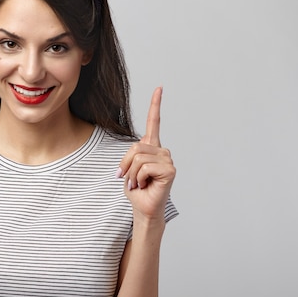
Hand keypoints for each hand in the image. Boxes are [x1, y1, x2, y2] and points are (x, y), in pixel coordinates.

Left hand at [117, 87, 175, 222]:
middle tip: (131, 179)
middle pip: (136, 147)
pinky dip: (139, 179)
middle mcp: (162, 151)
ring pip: (139, 158)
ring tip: (139, 183)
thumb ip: (131, 156)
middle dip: (127, 165)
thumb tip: (137, 151)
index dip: (156, 105)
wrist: (143, 208)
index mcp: (152, 147)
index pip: (154, 122)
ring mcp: (168, 160)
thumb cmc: (136, 189)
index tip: (159, 88)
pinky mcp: (170, 170)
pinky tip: (146, 186)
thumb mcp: (128, 169)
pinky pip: (144, 168)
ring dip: (132, 174)